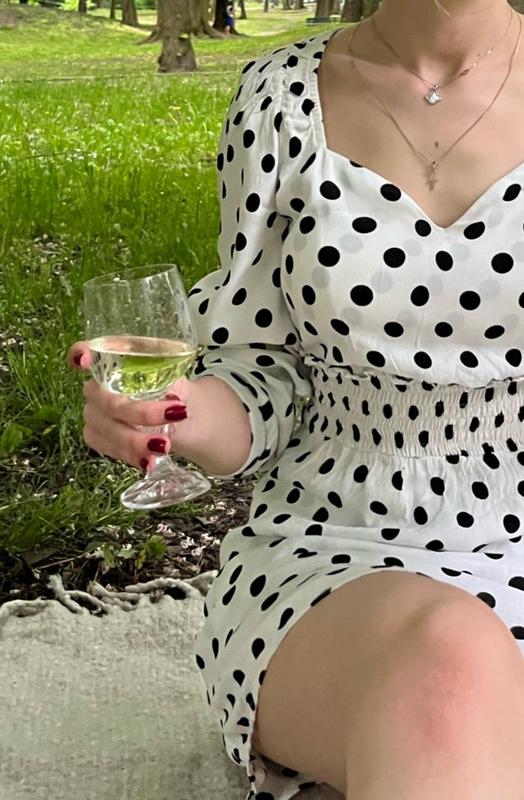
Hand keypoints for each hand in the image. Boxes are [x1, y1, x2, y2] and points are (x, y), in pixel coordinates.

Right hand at [67, 340, 191, 470]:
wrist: (188, 420)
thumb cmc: (179, 394)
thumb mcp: (183, 384)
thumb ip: (176, 389)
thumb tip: (173, 403)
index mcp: (117, 365)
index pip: (88, 353)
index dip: (79, 353)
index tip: (83, 359)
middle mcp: (99, 388)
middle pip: (106, 399)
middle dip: (139, 412)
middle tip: (174, 415)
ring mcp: (96, 414)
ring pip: (105, 428)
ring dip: (133, 440)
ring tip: (164, 447)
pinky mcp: (99, 437)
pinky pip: (107, 448)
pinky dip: (129, 455)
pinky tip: (148, 461)